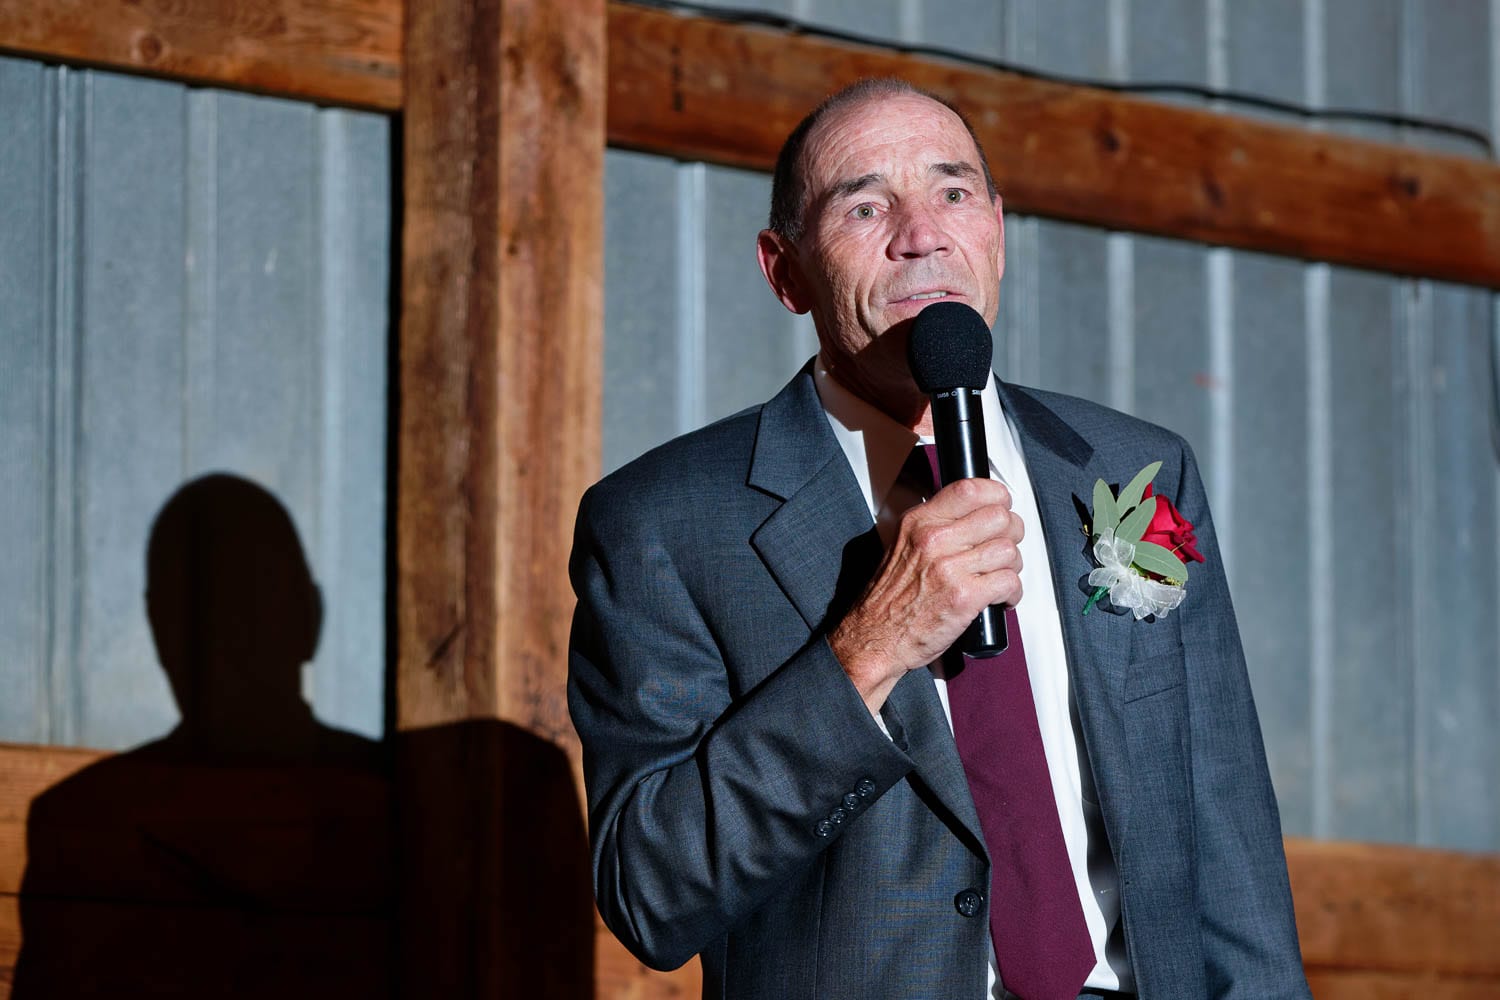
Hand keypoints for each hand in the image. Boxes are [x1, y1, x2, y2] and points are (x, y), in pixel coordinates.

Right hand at [829, 477, 1023, 712]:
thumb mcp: (903, 545)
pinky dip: (1013, 592)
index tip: (1002, 506)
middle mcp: (934, 540)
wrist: (876, 637)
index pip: (970, 489)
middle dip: (1011, 533)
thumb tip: (974, 513)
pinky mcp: (964, 597)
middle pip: (999, 517)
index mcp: (919, 522)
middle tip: (1004, 547)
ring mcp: (950, 568)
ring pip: (1008, 550)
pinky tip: (1001, 598)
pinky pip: (1009, 581)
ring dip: (1012, 566)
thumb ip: (935, 525)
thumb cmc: (890, 597)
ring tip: (999, 577)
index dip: (997, 496)